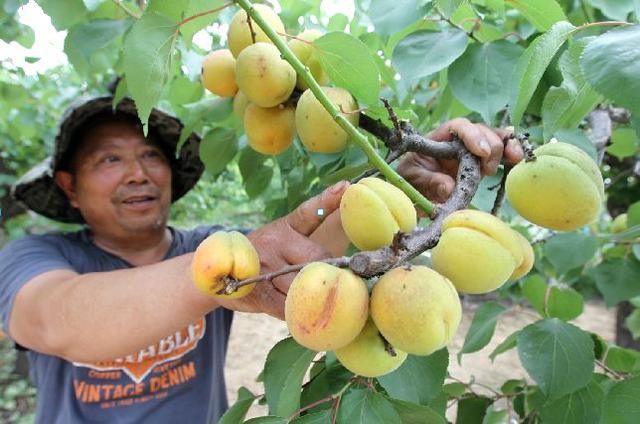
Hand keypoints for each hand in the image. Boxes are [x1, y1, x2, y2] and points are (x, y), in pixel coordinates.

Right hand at [223, 181, 349, 318]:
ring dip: (314, 297)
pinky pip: (288, 307)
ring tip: (322, 304)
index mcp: (285, 227)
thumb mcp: (280, 241)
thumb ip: (306, 247)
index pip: (309, 212)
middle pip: (316, 259)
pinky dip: (297, 313)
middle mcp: (275, 242)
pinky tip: (299, 313)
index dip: (328, 199)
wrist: (217, 272)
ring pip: (303, 285)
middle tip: (342, 284)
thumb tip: (341, 260)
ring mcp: (265, 266)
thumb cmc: (262, 257)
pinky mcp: (259, 292)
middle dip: (330, 274)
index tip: (345, 187)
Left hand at [397, 118, 523, 202]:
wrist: (410, 195)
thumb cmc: (407, 181)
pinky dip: (509, 154)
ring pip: (493, 140)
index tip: (481, 151)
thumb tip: (449, 187)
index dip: (472, 135)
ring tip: (513, 159)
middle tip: (488, 168)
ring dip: (505, 147)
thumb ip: (428, 181)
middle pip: (480, 131)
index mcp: (438, 138)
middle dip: (490, 145)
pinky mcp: (478, 165)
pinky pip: (497, 155)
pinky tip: (519, 158)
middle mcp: (457, 142)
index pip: (458, 127)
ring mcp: (470, 153)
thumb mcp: (411, 180)